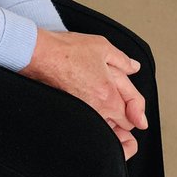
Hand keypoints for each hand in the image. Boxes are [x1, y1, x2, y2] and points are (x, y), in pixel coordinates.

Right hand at [23, 30, 146, 158]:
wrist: (39, 55)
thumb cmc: (66, 51)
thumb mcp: (102, 47)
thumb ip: (123, 60)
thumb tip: (134, 67)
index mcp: (108, 96)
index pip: (132, 118)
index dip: (136, 114)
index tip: (137, 115)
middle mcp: (96, 110)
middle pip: (119, 128)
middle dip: (123, 120)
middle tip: (120, 105)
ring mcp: (81, 114)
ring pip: (103, 129)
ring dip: (109, 123)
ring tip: (103, 104)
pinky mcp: (68, 114)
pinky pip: (87, 124)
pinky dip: (92, 120)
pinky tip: (88, 105)